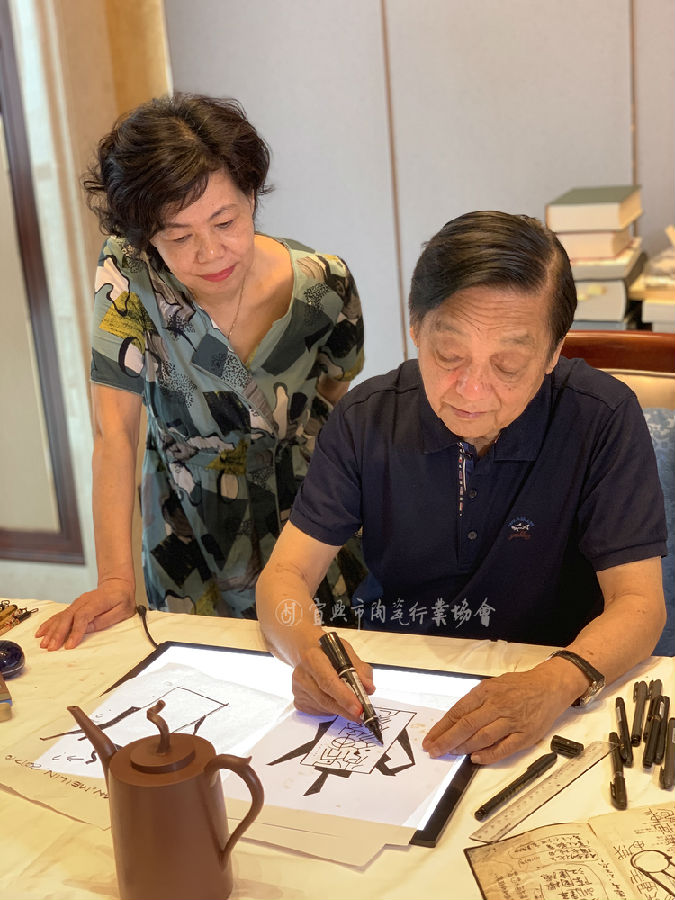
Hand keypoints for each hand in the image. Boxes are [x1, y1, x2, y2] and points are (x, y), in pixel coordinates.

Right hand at [35, 579, 135, 649]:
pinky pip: (60, 615)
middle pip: (68, 617)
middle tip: (51, 647)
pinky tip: (42, 631)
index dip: (75, 631)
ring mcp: (77, 603)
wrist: (117, 584)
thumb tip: (88, 628)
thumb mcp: (121, 610)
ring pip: (61, 617)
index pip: (83, 617)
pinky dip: (50, 623)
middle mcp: (84, 601)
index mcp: (97, 602)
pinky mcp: (74, 606)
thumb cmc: (122, 598)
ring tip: (44, 643)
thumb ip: (105, 620)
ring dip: (52, 630)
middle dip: (58, 634)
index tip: (70, 645)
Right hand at [291, 638, 374, 723]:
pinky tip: (334, 698)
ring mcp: (298, 689)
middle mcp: (301, 674)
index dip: (344, 697)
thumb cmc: (326, 650)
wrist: (304, 649)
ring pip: (324, 707)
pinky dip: (331, 708)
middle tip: (362, 715)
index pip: (328, 682)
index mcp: (313, 658)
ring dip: (340, 708)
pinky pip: (319, 711)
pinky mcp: (298, 699)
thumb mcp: (346, 651)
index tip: (358, 709)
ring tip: (349, 701)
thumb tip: (369, 688)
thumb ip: (359, 669)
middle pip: (325, 699)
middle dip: (346, 709)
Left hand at [422, 664, 576, 763]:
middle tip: (433, 751)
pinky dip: (488, 755)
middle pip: (466, 726)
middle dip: (447, 740)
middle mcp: (497, 705)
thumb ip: (476, 701)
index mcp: (486, 691)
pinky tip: (475, 759)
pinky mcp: (525, 735)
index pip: (458, 712)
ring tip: (451, 754)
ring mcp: (512, 721)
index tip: (430, 739)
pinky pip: (503, 748)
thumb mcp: (493, 685)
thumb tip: (455, 720)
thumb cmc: (518, 686)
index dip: (442, 727)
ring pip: (482, 737)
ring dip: (464, 748)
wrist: (549, 686)